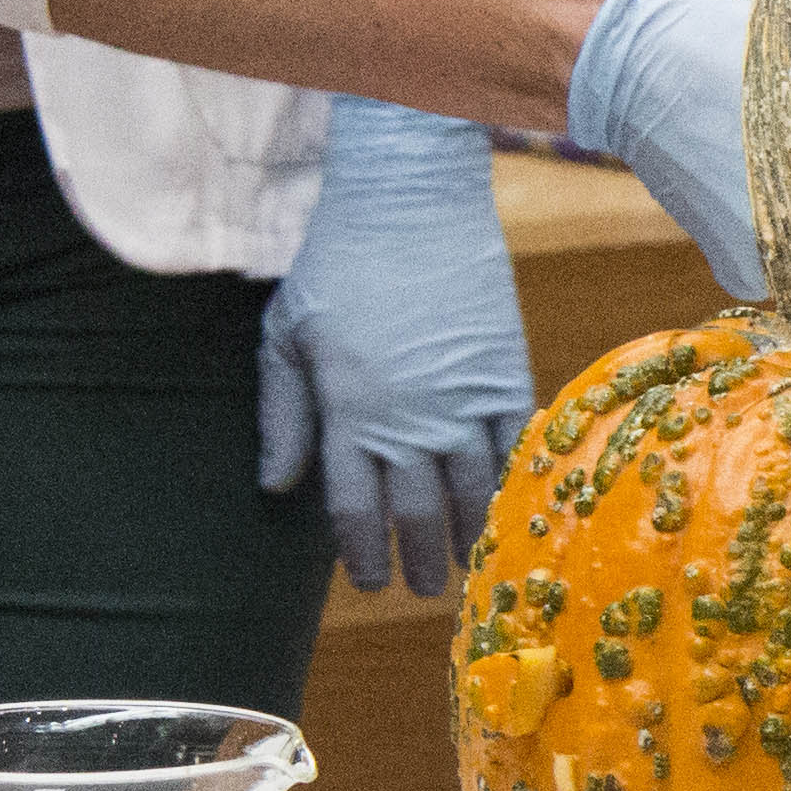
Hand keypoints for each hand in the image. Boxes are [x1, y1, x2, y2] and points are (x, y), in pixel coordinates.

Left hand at [261, 98, 534, 594]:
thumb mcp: (287, 335)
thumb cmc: (338, 262)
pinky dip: (509, 479)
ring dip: (468, 533)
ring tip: (466, 561)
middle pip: (418, 513)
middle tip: (419, 588)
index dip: (363, 552)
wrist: (412, 201)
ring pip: (471, 490)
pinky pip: (513, 443)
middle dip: (417, 559)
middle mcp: (409, 421)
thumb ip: (284, 414)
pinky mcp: (505, 371)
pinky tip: (506, 502)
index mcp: (350, 415)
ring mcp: (463, 400)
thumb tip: (277, 484)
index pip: (355, 509)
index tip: (369, 581)